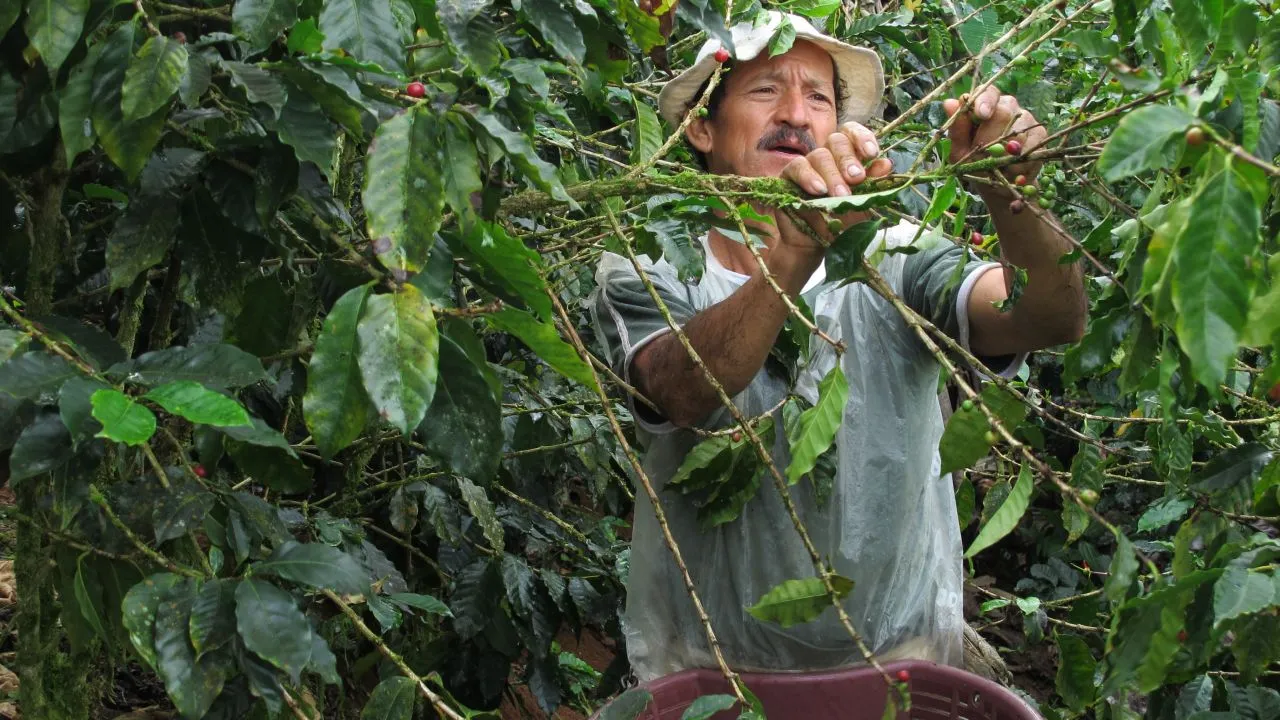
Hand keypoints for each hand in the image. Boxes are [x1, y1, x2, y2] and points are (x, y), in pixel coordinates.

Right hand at [774, 121, 893, 252]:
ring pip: (819, 155)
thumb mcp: (862, 205)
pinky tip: (818, 190)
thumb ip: (873, 186)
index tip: (872, 153)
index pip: (852, 133)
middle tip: (856, 178)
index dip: (862, 137)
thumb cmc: (840, 223)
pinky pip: (797, 167)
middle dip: (848, 159)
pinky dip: (809, 177)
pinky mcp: (788, 176)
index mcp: (848, 157)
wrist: (814, 245)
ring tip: (840, 194)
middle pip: (836, 140)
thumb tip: (885, 164)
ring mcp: (807, 164)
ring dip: (832, 174)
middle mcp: (828, 156)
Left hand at [942, 86, 1046, 184]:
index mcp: (986, 105)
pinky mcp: (1039, 134)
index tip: (981, 115)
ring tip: (996, 167)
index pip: (988, 92)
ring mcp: (1026, 118)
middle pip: (1004, 112)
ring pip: (1018, 130)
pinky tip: (1012, 170)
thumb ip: (956, 129)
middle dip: (991, 137)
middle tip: (983, 156)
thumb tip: (949, 103)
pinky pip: (1031, 145)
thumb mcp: (959, 151)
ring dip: (1004, 154)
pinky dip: (1018, 162)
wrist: (996, 185)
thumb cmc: (973, 163)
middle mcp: (1007, 106)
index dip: (985, 101)